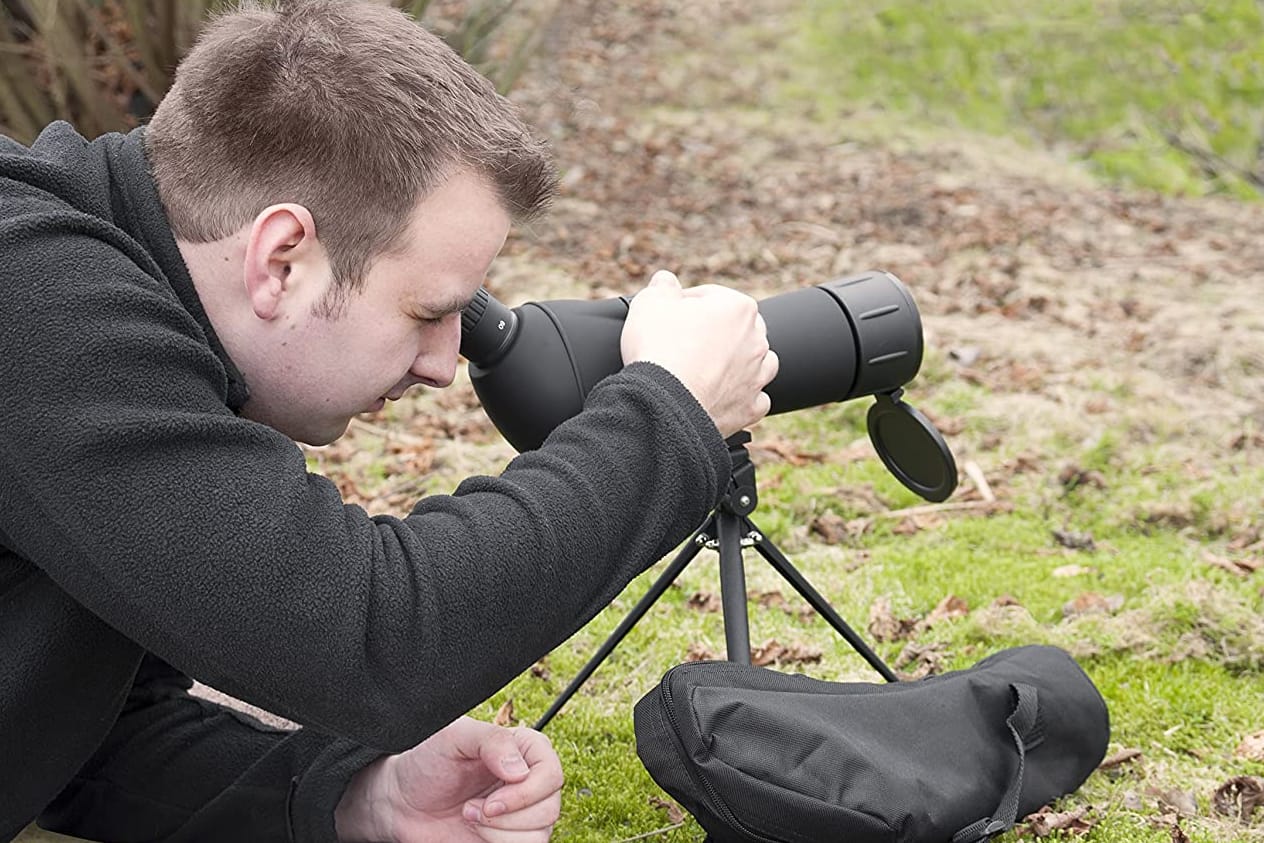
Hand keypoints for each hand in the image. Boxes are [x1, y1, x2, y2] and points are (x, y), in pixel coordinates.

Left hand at [335, 717, 562, 842]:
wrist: (401, 803)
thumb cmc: (426, 762)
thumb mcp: (454, 736)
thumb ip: (492, 741)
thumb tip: (521, 772)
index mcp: (524, 749)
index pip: (552, 772)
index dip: (527, 793)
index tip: (492, 801)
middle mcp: (529, 779)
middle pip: (550, 806)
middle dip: (507, 815)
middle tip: (472, 807)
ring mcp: (523, 810)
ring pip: (541, 832)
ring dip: (500, 832)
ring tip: (470, 815)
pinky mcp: (512, 836)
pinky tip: (476, 829)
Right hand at [621, 269, 778, 436]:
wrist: (664, 404)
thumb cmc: (659, 350)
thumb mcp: (650, 302)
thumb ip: (662, 286)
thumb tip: (666, 282)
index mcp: (738, 307)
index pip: (709, 297)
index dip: (683, 305)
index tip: (666, 317)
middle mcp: (756, 340)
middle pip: (734, 328)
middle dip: (711, 333)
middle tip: (679, 343)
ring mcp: (756, 376)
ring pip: (753, 362)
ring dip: (734, 362)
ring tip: (704, 368)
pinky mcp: (750, 408)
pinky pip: (752, 398)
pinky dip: (738, 397)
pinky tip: (719, 395)